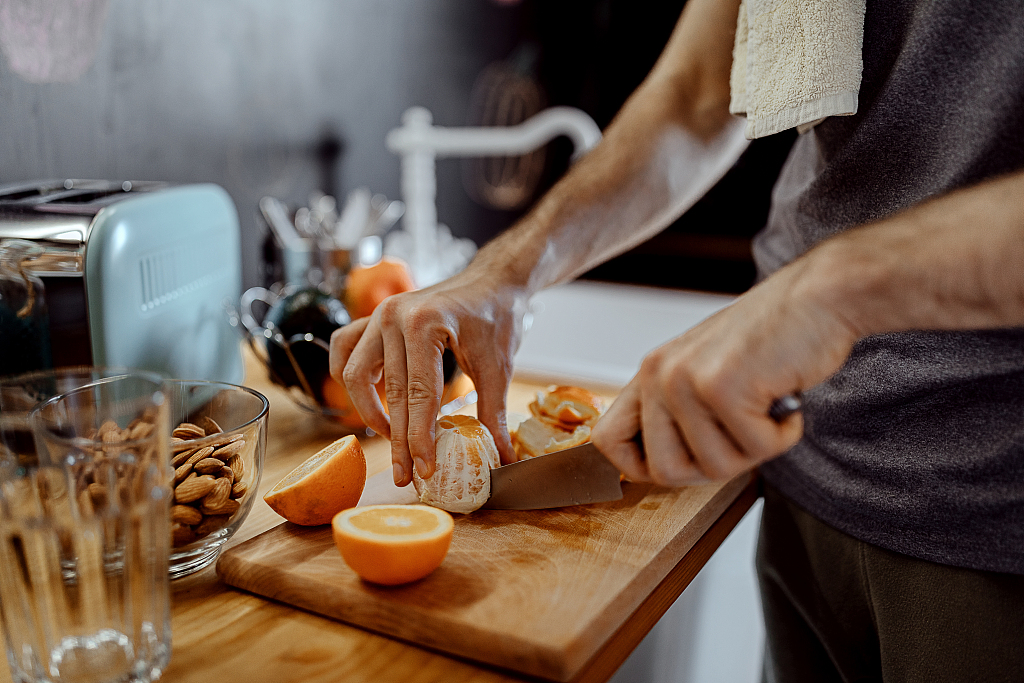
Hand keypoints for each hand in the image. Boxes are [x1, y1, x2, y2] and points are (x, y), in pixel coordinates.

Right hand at [329, 270, 526, 486]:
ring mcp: (378, 315)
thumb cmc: (496, 318)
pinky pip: (344, 350)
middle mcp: (394, 316)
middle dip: (397, 439)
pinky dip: (350, 379)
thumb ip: (493, 414)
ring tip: (391, 439)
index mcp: (426, 323)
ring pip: (355, 375)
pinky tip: (369, 401)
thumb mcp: (498, 367)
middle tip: (405, 474)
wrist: (491, 282)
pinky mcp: (372, 318)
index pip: (419, 394)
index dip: (420, 438)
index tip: (424, 470)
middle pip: (389, 392)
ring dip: (370, 412)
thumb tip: (502, 460)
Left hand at [591, 258, 857, 485]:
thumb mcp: (707, 371)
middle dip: (713, 466)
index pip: (608, 441)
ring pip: (714, 468)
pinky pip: (755, 450)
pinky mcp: (720, 387)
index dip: (643, 467)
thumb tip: (654, 466)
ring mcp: (684, 380)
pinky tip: (784, 395)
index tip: (685, 460)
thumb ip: (677, 411)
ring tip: (765, 403)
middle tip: (743, 429)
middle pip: (664, 471)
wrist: (819, 297)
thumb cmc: (772, 337)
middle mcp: (658, 374)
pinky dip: (782, 434)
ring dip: (754, 448)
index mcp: (650, 372)